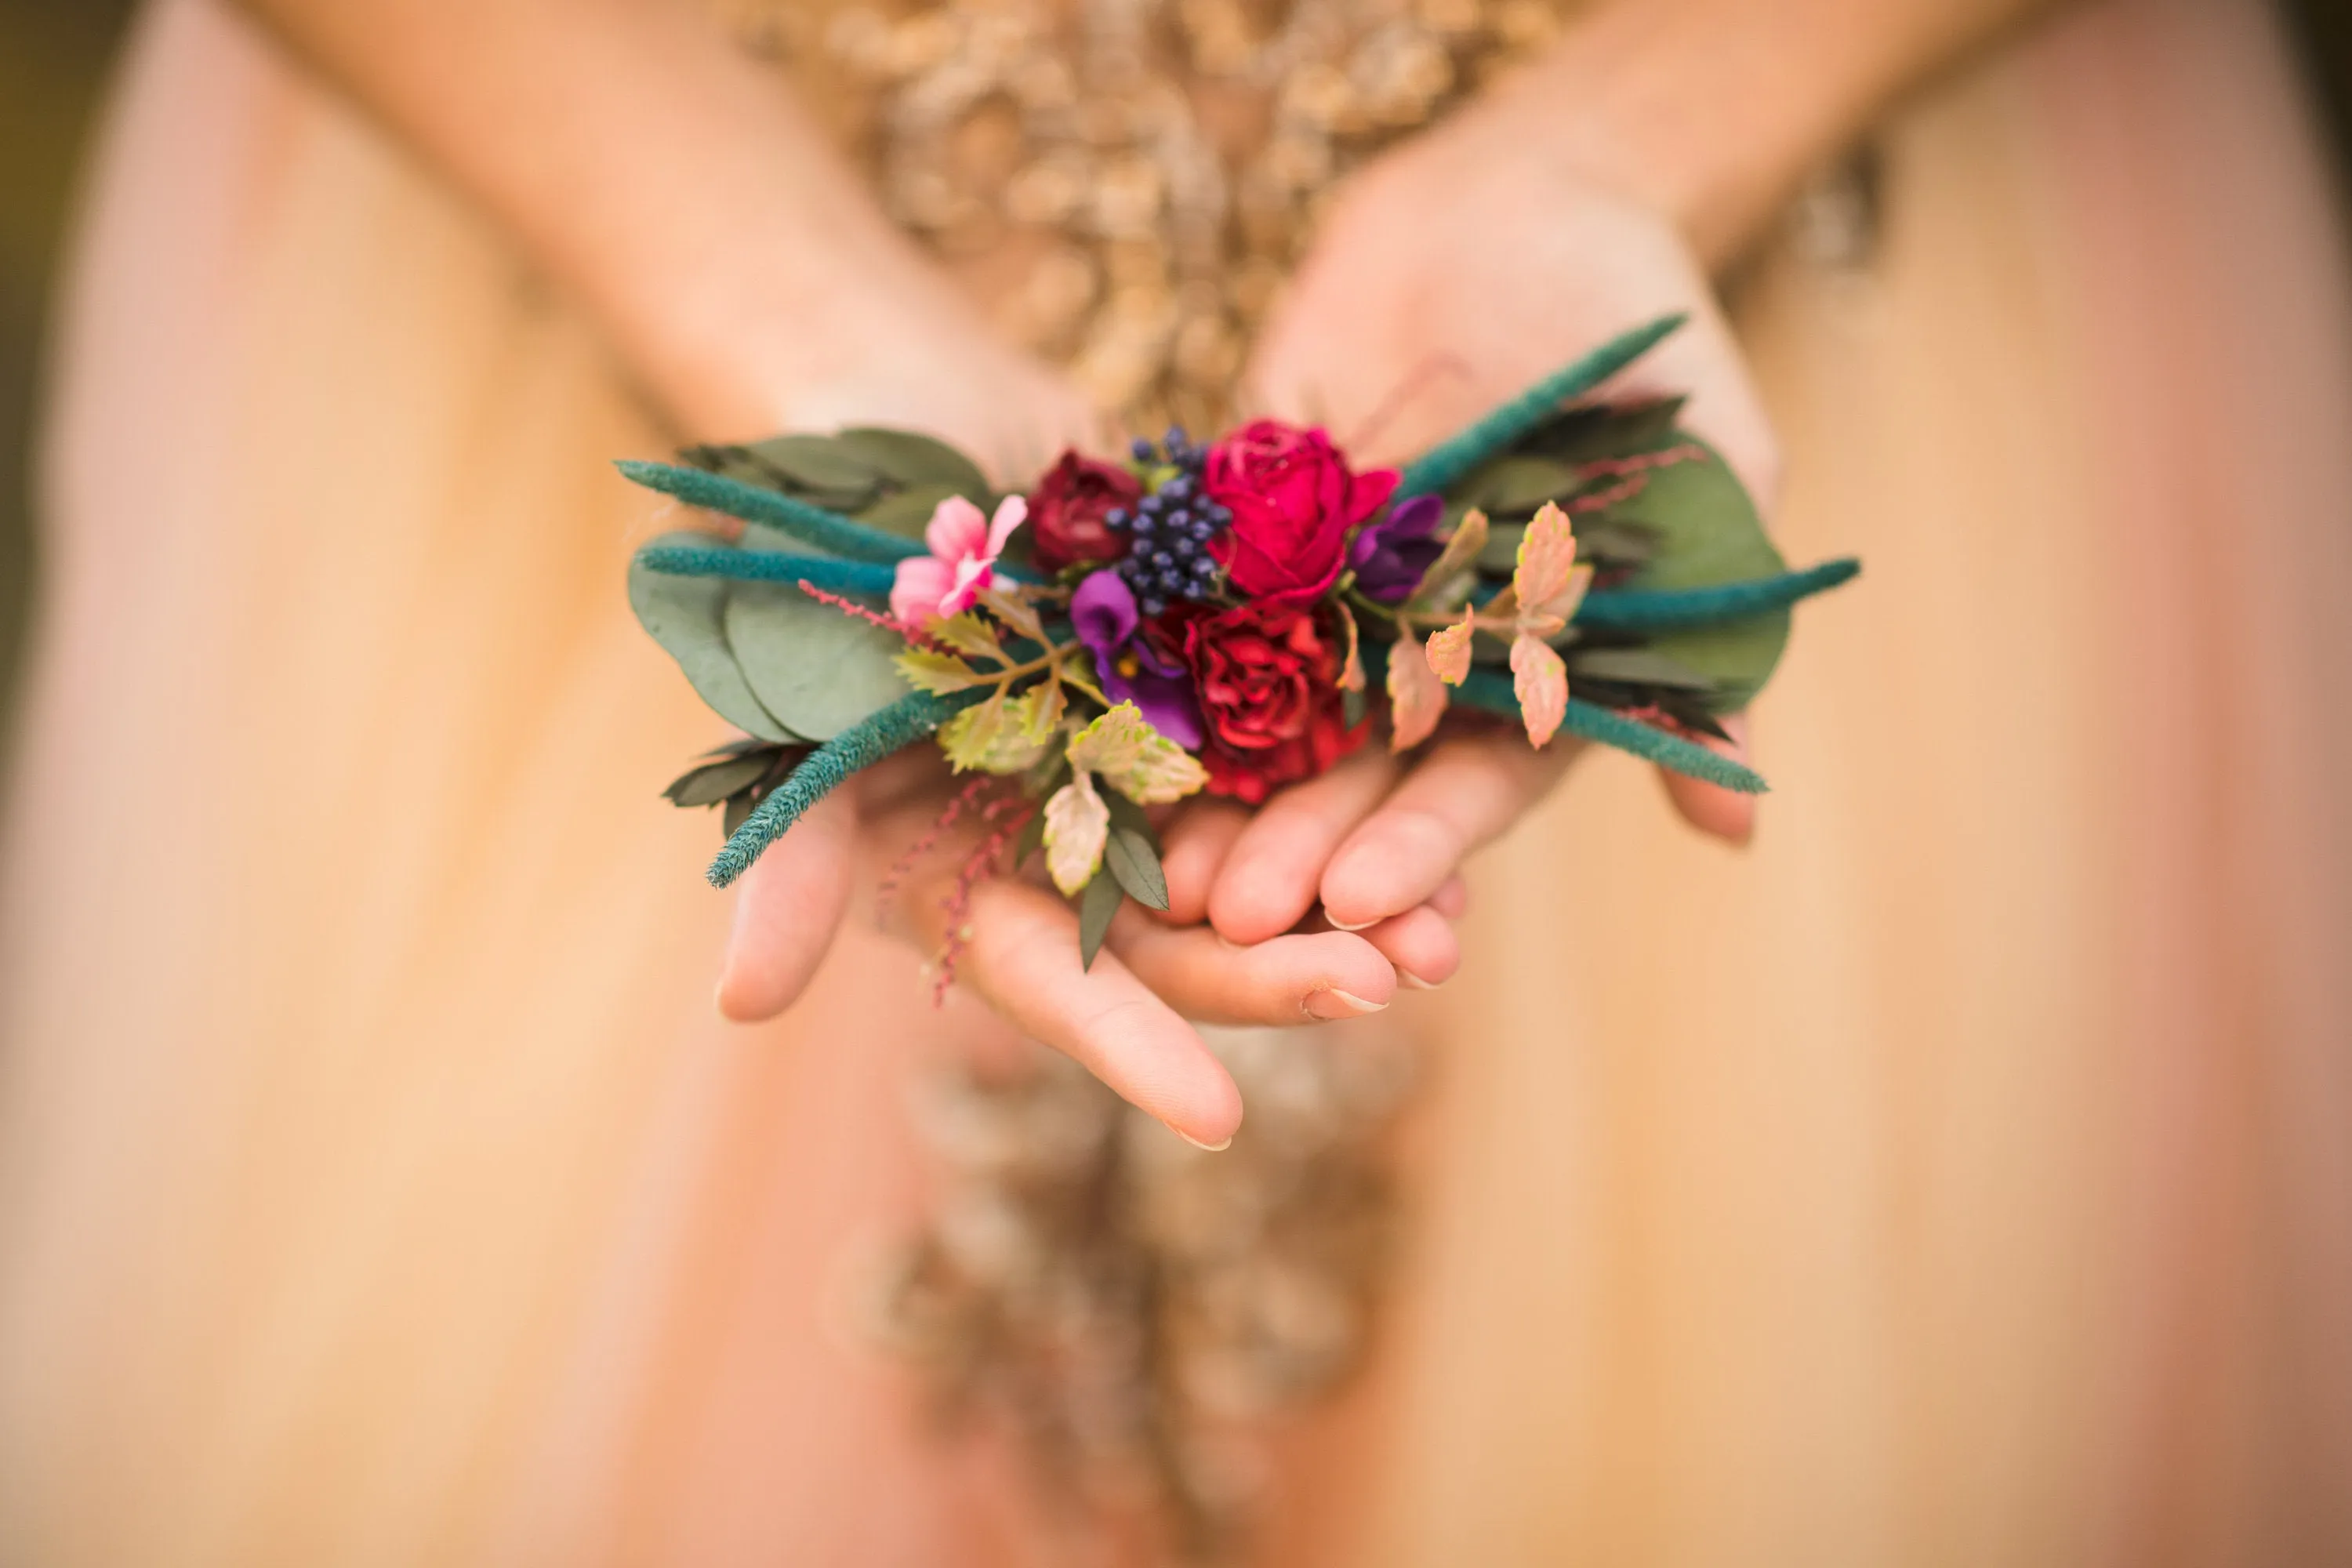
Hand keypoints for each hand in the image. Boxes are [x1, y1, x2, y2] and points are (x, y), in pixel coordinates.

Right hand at [703, 310, 1466, 1148]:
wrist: (901, 401)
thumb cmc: (812, 544)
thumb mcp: (791, 692)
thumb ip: (786, 850)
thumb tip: (740, 1007)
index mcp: (960, 875)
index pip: (1049, 980)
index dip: (1129, 1048)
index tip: (1221, 1122)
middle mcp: (1062, 850)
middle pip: (1182, 939)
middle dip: (1282, 971)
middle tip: (1392, 981)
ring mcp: (1145, 775)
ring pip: (1260, 870)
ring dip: (1352, 906)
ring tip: (1448, 930)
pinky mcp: (1211, 697)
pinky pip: (1298, 766)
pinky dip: (1367, 801)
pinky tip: (1450, 825)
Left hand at [1211, 89, 1785, 944]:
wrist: (1516, 203)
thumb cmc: (1642, 336)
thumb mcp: (1705, 481)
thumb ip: (1699, 641)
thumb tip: (1734, 821)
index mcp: (1532, 672)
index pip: (1480, 781)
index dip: (1422, 847)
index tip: (1361, 904)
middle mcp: (1423, 662)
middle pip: (1356, 776)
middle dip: (1296, 849)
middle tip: (1227, 916)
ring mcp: (1327, 604)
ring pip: (1262, 719)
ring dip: (1212, 798)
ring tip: (1152, 867)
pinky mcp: (1243, 541)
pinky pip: (1189, 611)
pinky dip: (1150, 670)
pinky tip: (1095, 729)